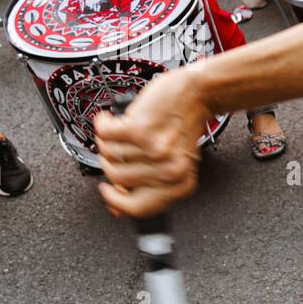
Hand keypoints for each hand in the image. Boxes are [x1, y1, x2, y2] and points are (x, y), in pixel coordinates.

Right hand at [93, 67, 211, 217]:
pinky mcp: (140, 130)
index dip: (116, 201)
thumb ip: (145, 188)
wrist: (198, 94)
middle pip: (116, 178)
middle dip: (112, 162)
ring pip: (109, 155)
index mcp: (179, 185)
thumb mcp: (172, 164)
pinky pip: (104, 134)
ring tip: (124, 130)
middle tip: (122, 147)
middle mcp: (169, 171)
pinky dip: (104, 123)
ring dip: (110, 141)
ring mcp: (154, 150)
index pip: (137, 208)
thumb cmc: (183, 126)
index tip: (108, 191)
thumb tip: (115, 209)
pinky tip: (114, 119)